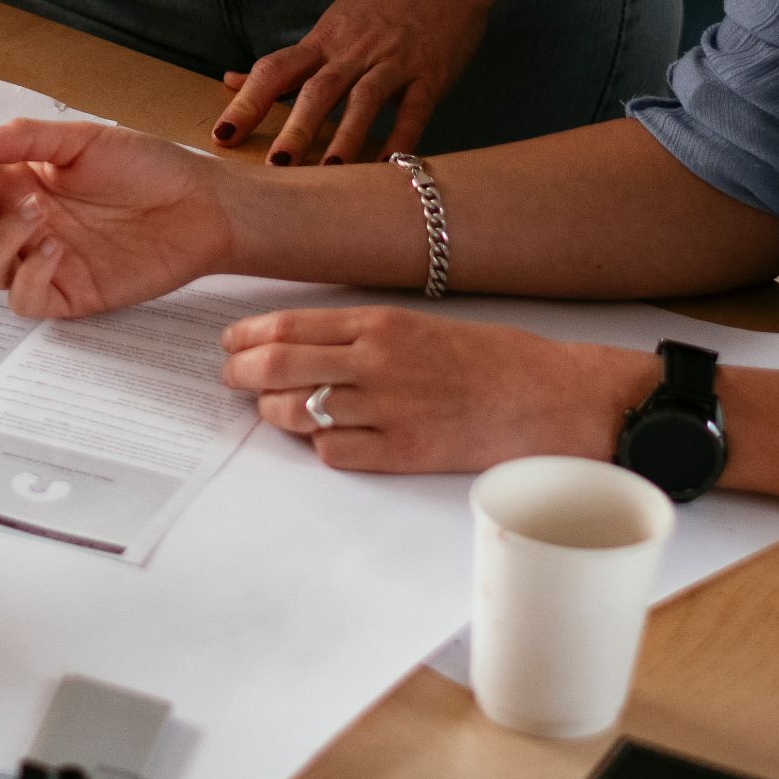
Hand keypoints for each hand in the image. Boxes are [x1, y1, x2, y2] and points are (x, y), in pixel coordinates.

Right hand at [0, 120, 237, 319]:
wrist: (201, 202)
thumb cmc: (147, 166)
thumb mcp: (82, 140)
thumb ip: (25, 139)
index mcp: (16, 183)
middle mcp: (19, 225)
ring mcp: (41, 262)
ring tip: (39, 210)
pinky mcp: (69, 294)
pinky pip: (24, 300)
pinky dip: (28, 274)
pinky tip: (55, 247)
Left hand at [215, 0, 504, 165]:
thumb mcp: (333, 23)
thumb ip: (290, 60)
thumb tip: (232, 80)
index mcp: (325, 39)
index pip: (277, 69)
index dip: (249, 101)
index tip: (224, 134)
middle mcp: (355, 50)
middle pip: (318, 90)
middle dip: (295, 129)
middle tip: (274, 169)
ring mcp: (394, 61)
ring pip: (364, 101)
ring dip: (345, 138)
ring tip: (327, 175)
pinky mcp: (431, 73)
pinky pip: (414, 109)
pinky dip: (401, 138)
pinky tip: (390, 166)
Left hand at [226, 306, 644, 474]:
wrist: (548, 398)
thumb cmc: (492, 359)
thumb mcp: (421, 326)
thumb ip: (364, 335)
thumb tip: (305, 347)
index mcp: (380, 323)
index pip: (288, 326)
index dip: (248, 336)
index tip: (230, 342)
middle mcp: (375, 363)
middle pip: (278, 366)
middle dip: (242, 373)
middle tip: (231, 378)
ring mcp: (386, 411)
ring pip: (295, 413)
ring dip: (275, 413)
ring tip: (275, 410)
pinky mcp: (401, 454)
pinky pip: (332, 453)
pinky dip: (320, 446)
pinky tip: (330, 438)